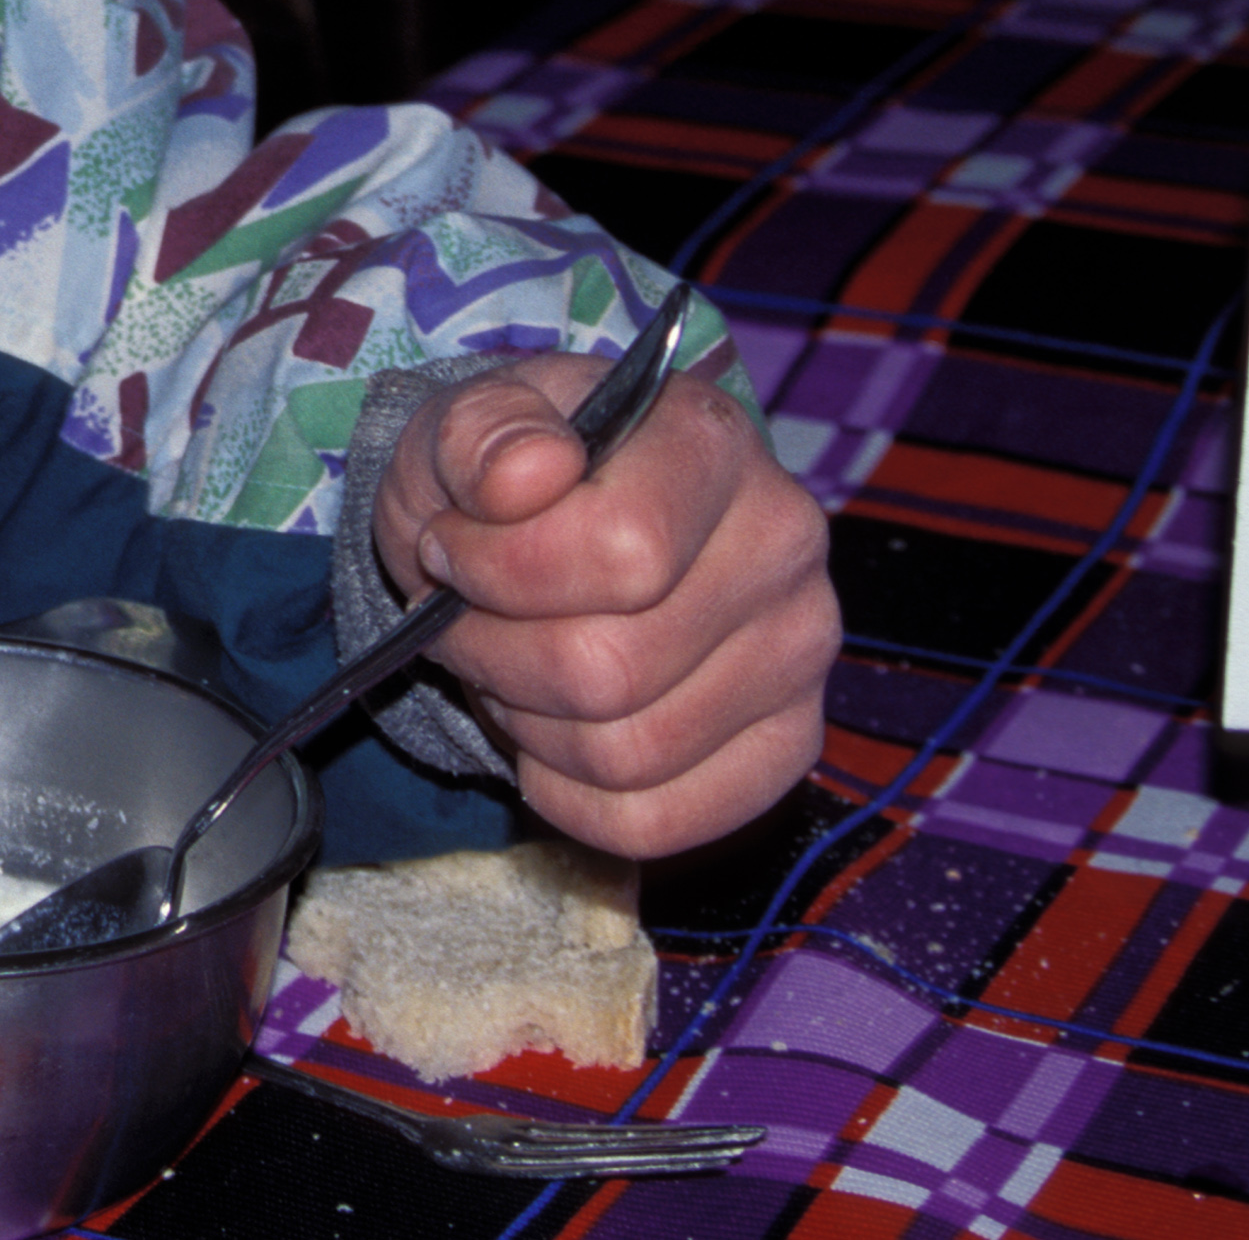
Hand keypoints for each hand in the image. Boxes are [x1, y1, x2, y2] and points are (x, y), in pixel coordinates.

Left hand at [372, 349, 837, 859]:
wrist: (539, 523)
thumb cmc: (501, 476)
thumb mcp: (460, 425)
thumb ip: (482, 432)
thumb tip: (529, 471)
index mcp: (712, 441)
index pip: (622, 550)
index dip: (500, 569)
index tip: (451, 546)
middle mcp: (782, 544)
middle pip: (610, 669)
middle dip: (495, 655)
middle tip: (464, 620)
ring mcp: (797, 653)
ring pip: (626, 755)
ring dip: (526, 721)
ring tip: (511, 663)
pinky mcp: (786, 745)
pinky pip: (656, 822)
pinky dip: (566, 794)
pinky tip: (548, 729)